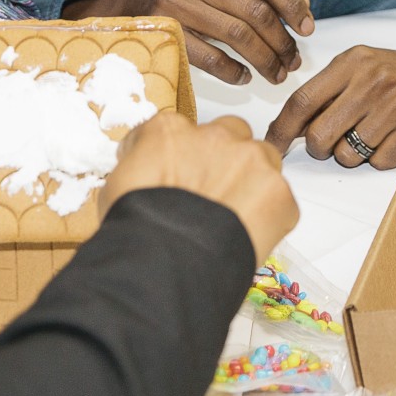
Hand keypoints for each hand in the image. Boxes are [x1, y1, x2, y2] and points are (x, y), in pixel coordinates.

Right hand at [66, 0, 314, 84]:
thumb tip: (304, 6)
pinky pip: (211, 57)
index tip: (308, 28)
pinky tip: (244, 77)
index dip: (291, 3)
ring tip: (276, 74)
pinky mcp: (165, 31)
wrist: (128, 14)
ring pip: (237, 35)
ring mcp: (175, 2)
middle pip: (254, 10)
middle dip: (281, 40)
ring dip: (264, 60)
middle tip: (293, 61)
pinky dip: (233, 71)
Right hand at [101, 113, 297, 263]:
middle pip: (228, 135)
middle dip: (224, 160)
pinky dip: (270, 218)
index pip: (179, 133)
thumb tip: (140, 179)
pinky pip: (280, 200)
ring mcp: (251, 159)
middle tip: (213, 198)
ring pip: (261, 159)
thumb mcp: (116, 190)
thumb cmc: (136, 231)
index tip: (179, 180)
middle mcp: (213, 134)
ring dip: (253, 181)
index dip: (181, 159)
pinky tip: (248, 240)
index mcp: (168, 130)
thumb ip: (137, 169)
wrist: (167, 265)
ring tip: (235, 220)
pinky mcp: (279, 192)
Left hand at [266, 45, 395, 168]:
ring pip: (348, 155)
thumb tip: (290, 126)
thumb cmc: (395, 73)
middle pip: (321, 135)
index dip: (282, 128)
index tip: (271, 144)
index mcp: (352, 62)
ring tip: (368, 132)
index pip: (303, 100)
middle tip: (329, 141)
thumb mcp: (358, 67)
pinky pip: (378, 162)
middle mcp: (373, 81)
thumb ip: (325, 91)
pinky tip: (389, 136)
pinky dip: (378, 156)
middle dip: (319, 148)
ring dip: (351, 153)